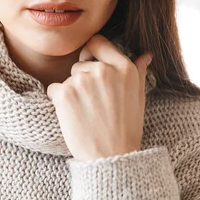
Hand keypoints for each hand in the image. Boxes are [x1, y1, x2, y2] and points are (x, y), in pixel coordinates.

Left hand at [46, 34, 152, 161]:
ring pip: (68, 77)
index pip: (98, 42)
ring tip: (86, 112)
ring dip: (72, 91)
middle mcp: (103, 70)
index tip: (90, 65)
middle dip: (82, 79)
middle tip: (94, 104)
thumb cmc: (126, 128)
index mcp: (123, 67)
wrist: (111, 157)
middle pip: (80, 63)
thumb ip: (139, 72)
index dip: (91, 53)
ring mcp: (82, 81)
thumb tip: (145, 55)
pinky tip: (73, 117)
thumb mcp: (138, 97)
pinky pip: (54, 89)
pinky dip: (59, 102)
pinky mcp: (64, 94)